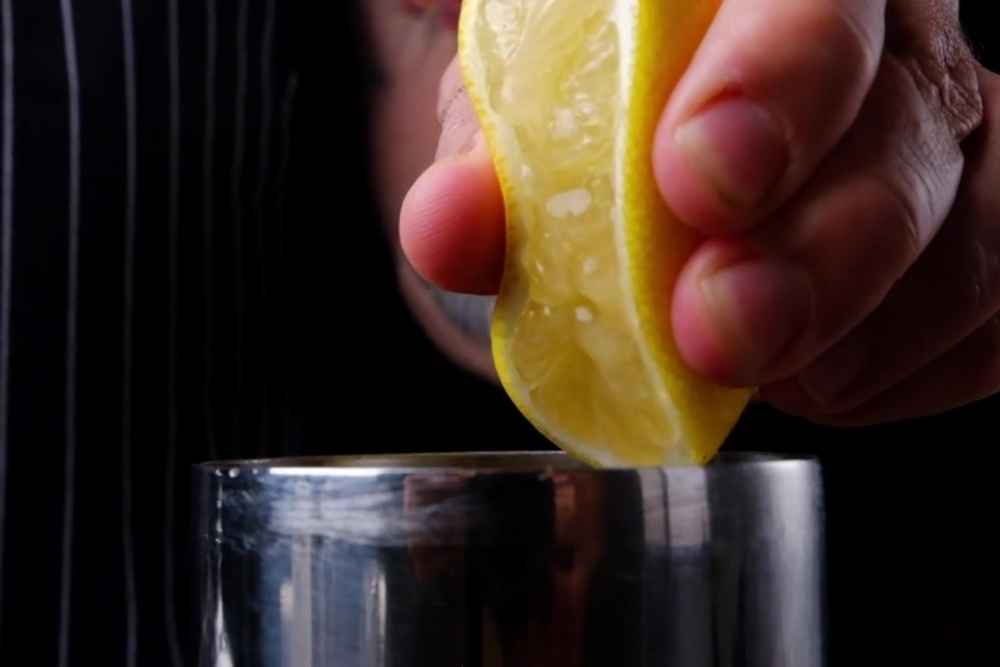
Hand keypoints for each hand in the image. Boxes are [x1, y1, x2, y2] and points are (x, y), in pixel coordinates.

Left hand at [400, 0, 999, 425]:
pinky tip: (812, 376)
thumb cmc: (594, 90)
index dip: (772, 82)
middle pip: (910, 130)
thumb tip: (446, 229)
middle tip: (722, 327)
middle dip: (820, 250)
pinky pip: (982, 326)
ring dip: (852, 336)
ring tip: (740, 368)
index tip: (695, 180)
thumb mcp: (529, 99)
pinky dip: (890, 370)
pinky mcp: (978, 241)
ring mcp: (958, 145)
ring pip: (968, 244)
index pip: (812, 0)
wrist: (653, 125)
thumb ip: (490, 145)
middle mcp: (898, 47)